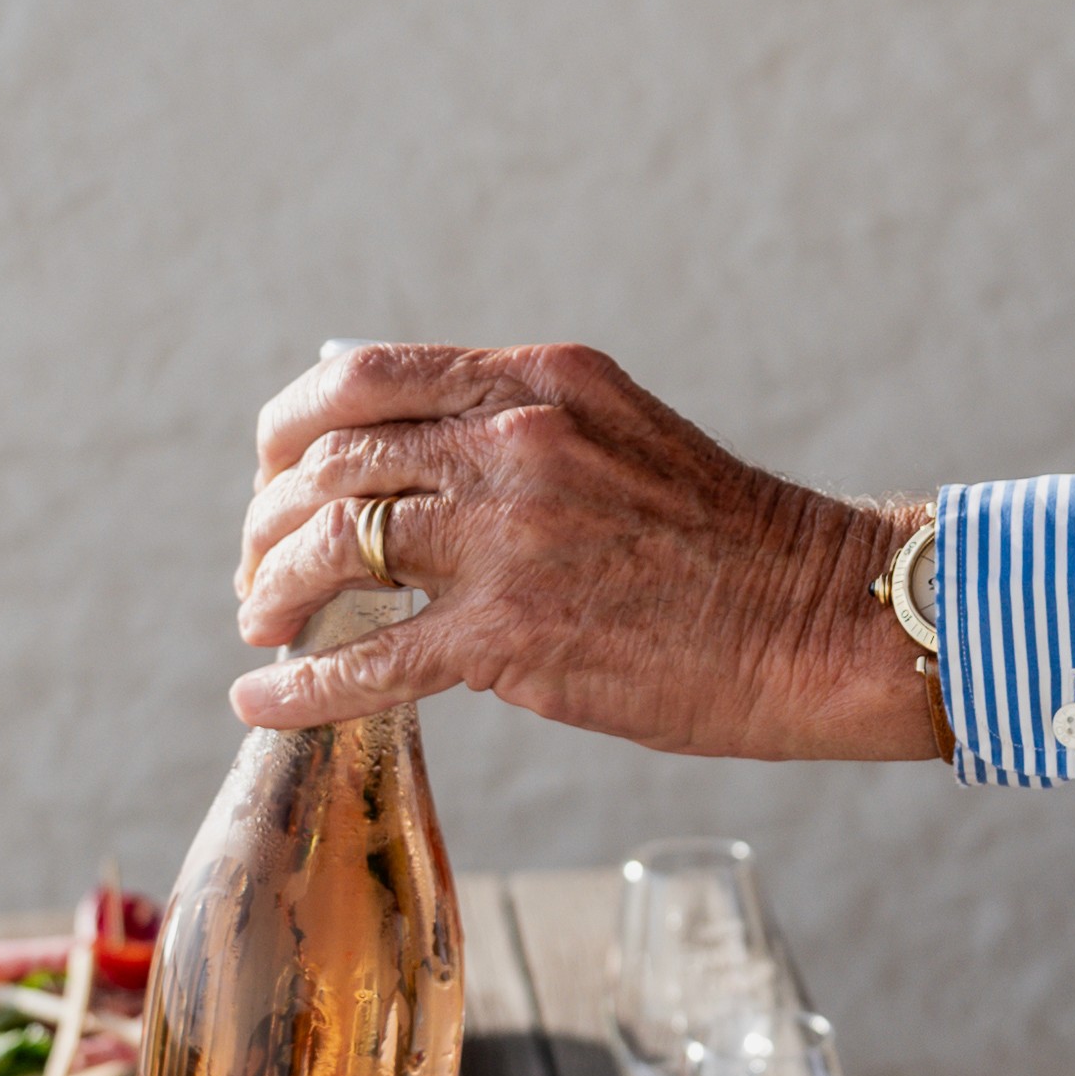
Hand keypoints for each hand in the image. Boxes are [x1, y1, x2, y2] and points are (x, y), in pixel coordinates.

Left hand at [230, 343, 950, 761]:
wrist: (816, 616)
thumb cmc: (723, 538)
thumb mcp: (614, 428)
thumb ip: (510, 420)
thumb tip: (388, 435)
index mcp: (538, 380)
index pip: (366, 375)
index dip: (292, 425)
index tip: (273, 469)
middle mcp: (515, 440)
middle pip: (332, 461)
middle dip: (271, 518)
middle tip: (257, 565)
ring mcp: (511, 538)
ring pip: (332, 548)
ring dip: (273, 589)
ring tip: (260, 622)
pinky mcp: (513, 637)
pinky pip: (370, 660)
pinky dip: (300, 686)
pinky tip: (261, 700)